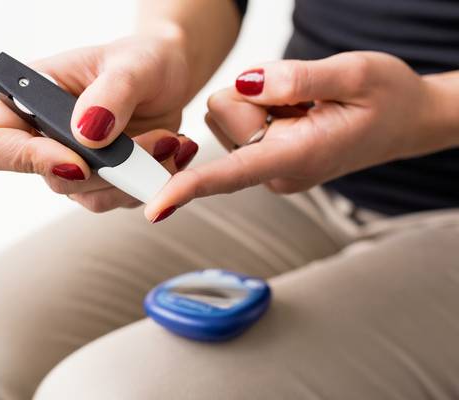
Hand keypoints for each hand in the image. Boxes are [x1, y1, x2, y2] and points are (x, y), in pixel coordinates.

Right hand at [0, 33, 198, 212]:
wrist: (170, 76)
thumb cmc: (143, 60)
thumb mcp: (131, 64)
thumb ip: (110, 94)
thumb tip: (86, 136)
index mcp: (30, 100)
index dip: (26, 160)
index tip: (79, 157)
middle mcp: (44, 138)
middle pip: (54, 179)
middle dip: (111, 168)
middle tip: (158, 141)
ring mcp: (73, 163)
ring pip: (92, 196)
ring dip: (137, 177)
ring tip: (171, 141)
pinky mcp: (103, 180)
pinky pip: (120, 198)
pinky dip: (150, 183)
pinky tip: (172, 151)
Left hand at [144, 51, 438, 221]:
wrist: (404, 119)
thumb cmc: (387, 99)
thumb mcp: (356, 75)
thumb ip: (300, 79)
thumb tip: (247, 85)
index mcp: (298, 158)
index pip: (233, 173)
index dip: (191, 187)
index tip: (155, 208)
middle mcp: (275, 171)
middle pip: (223, 118)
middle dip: (255, 96)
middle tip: (307, 98)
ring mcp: (267, 166)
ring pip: (225, 114)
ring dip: (261, 99)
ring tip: (306, 107)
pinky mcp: (262, 155)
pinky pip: (237, 117)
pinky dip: (262, 105)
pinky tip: (296, 112)